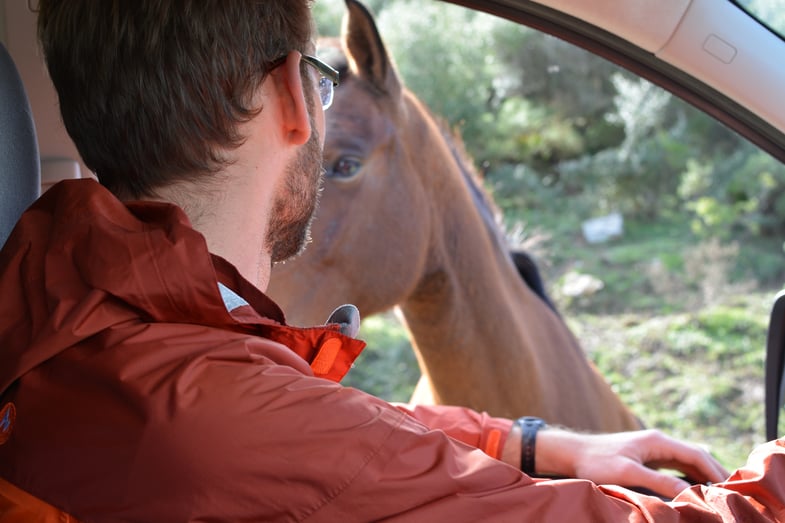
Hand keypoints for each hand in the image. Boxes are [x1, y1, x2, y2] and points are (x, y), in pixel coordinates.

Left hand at [535, 428, 729, 497]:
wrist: (573, 453)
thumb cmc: (597, 462)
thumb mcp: (629, 474)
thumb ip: (659, 483)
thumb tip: (689, 494)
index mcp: (658, 441)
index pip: (696, 454)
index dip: (715, 472)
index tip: (729, 489)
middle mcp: (659, 441)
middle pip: (695, 456)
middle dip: (713, 473)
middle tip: (730, 494)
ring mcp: (653, 448)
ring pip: (686, 461)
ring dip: (702, 475)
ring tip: (716, 494)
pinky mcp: (646, 457)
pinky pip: (675, 466)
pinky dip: (688, 477)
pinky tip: (693, 490)